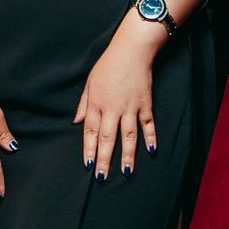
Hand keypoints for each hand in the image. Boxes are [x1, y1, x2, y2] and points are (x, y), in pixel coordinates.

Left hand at [74, 20, 157, 177]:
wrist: (131, 51)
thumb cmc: (108, 66)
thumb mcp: (90, 83)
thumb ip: (83, 104)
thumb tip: (76, 123)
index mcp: (96, 104)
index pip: (91, 132)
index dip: (89, 150)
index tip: (88, 165)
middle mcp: (113, 108)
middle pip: (108, 138)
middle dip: (104, 159)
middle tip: (102, 178)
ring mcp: (130, 107)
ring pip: (128, 136)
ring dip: (127, 155)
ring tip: (127, 172)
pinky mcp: (145, 104)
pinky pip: (148, 124)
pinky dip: (150, 137)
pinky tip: (151, 151)